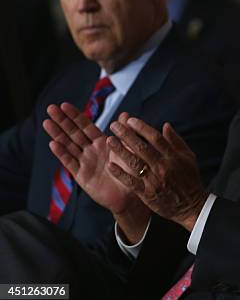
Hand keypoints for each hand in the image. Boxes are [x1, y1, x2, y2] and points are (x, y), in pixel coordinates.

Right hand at [43, 104, 150, 242]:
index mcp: (102, 142)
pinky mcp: (82, 176)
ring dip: (57, 134)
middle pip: (73, 133)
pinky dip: (62, 153)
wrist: (132, 195)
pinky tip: (53, 144)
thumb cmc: (133, 172)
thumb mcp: (130, 150)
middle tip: (50, 108)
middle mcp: (91, 151)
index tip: (64, 104)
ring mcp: (85, 162)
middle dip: (62, 120)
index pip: (86, 126)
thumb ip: (125, 133)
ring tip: (47, 122)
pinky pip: (70, 163)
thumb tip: (125, 114)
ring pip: (68, 145)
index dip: (75, 116)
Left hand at [107, 116, 206, 231]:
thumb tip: (165, 125)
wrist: (191, 206)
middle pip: (141, 147)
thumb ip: (176, 140)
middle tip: (114, 125)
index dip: (141, 127)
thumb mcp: (188, 157)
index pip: (155, 138)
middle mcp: (162, 166)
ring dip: (120, 151)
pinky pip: (131, 182)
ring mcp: (154, 180)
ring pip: (134, 162)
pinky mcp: (147, 193)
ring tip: (109, 140)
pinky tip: (110, 165)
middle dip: (126, 134)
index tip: (130, 120)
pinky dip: (120, 173)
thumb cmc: (190, 179)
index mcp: (173, 156)